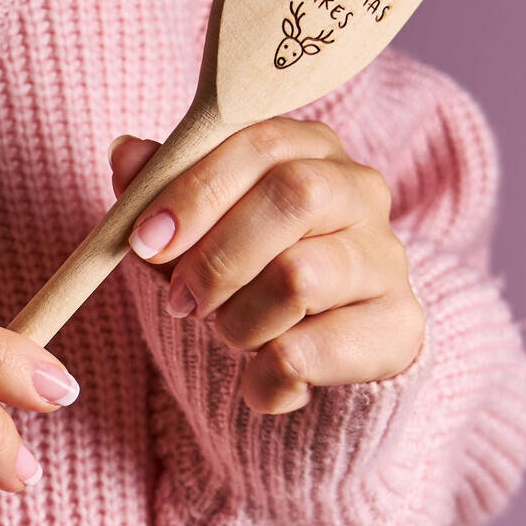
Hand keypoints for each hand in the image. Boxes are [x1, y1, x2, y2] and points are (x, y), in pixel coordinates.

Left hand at [110, 117, 423, 413]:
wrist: (307, 356)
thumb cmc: (243, 274)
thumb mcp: (192, 232)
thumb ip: (161, 192)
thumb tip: (125, 153)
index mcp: (307, 149)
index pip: (256, 144)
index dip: (194, 191)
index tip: (145, 241)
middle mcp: (359, 190)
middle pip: (293, 196)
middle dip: (217, 258)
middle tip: (182, 302)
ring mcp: (386, 257)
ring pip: (300, 276)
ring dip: (239, 322)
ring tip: (231, 336)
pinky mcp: (400, 325)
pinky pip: (315, 349)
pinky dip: (266, 377)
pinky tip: (260, 381)